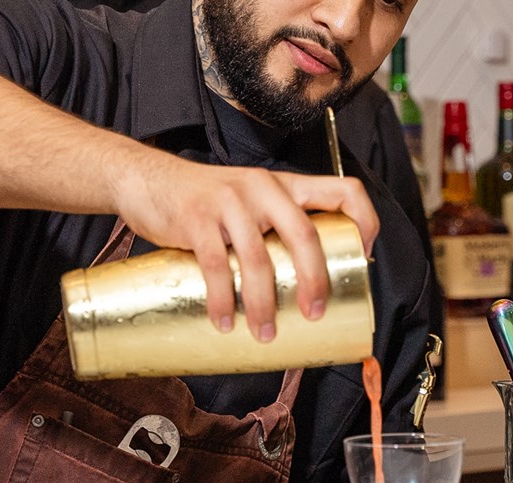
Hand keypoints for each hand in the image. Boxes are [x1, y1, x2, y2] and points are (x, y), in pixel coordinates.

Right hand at [113, 154, 377, 342]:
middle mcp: (263, 187)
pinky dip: (222, 299)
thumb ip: (273, 228)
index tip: (365, 259)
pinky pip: (216, 265)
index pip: (344, 189)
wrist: (147, 179)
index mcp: (284, 185)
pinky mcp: (197, 218)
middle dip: (315, 280)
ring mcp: (230, 201)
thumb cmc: (204, 200)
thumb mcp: (248, 201)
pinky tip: (225, 322)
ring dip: (264, 303)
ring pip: (259, 258)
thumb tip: (300, 287)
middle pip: (305, 234)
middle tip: (314, 313)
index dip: (365, 222)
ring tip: (265, 333)